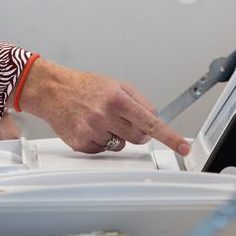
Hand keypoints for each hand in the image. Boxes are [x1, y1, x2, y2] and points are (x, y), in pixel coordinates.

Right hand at [13, 59, 191, 155]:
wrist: (53, 90)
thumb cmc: (84, 87)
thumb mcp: (116, 85)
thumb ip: (139, 101)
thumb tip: (153, 119)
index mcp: (117, 99)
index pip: (150, 122)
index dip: (169, 137)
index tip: (182, 147)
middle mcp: (105, 115)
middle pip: (138, 138)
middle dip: (137, 132)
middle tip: (124, 121)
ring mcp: (92, 131)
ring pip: (120, 145)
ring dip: (115, 136)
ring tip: (99, 120)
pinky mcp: (80, 143)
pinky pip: (102, 151)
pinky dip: (99, 142)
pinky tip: (89, 127)